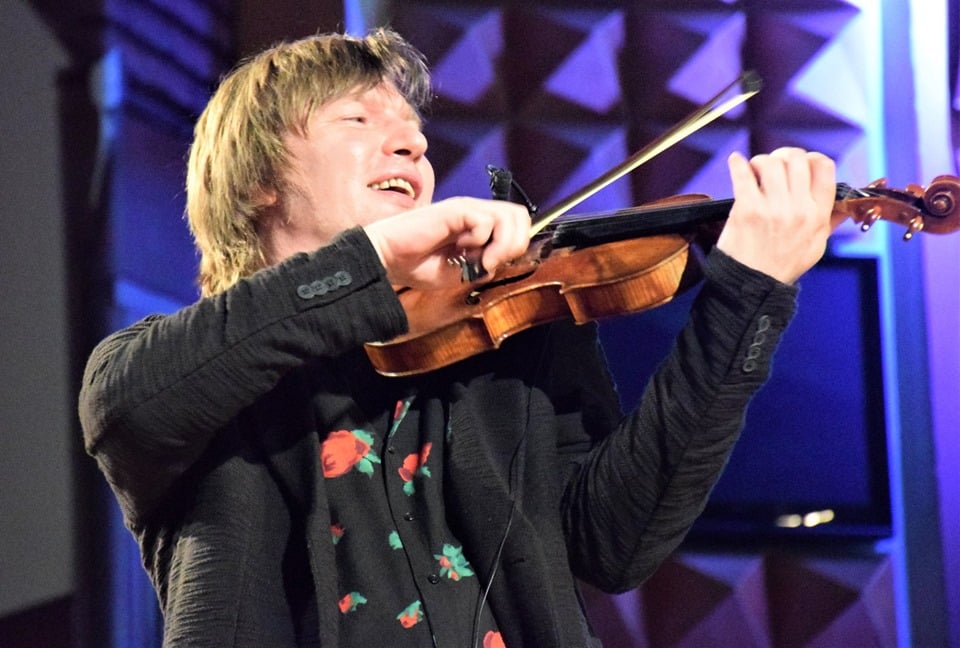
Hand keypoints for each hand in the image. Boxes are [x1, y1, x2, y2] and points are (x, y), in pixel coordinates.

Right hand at [363, 197, 531, 289]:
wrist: (387, 260)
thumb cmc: (417, 266)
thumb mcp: (459, 273)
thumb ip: (483, 266)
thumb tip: (501, 261)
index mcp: (478, 227)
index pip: (517, 226)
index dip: (516, 247)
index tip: (495, 266)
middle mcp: (475, 214)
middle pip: (520, 216)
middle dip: (515, 244)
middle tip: (492, 262)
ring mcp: (466, 209)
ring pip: (510, 215)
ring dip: (502, 244)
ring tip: (482, 259)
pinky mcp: (455, 209)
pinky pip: (486, 221)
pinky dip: (480, 240)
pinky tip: (461, 248)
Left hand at [717, 147, 836, 283]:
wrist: (753, 284)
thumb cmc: (783, 264)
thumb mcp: (816, 245)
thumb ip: (830, 220)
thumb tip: (846, 204)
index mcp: (818, 215)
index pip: (824, 167)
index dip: (811, 158)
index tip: (800, 163)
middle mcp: (799, 209)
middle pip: (796, 160)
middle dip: (784, 156)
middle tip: (774, 164)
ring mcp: (772, 209)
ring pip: (771, 163)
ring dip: (761, 161)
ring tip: (755, 171)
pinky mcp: (747, 210)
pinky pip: (743, 175)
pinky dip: (737, 163)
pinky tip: (736, 162)